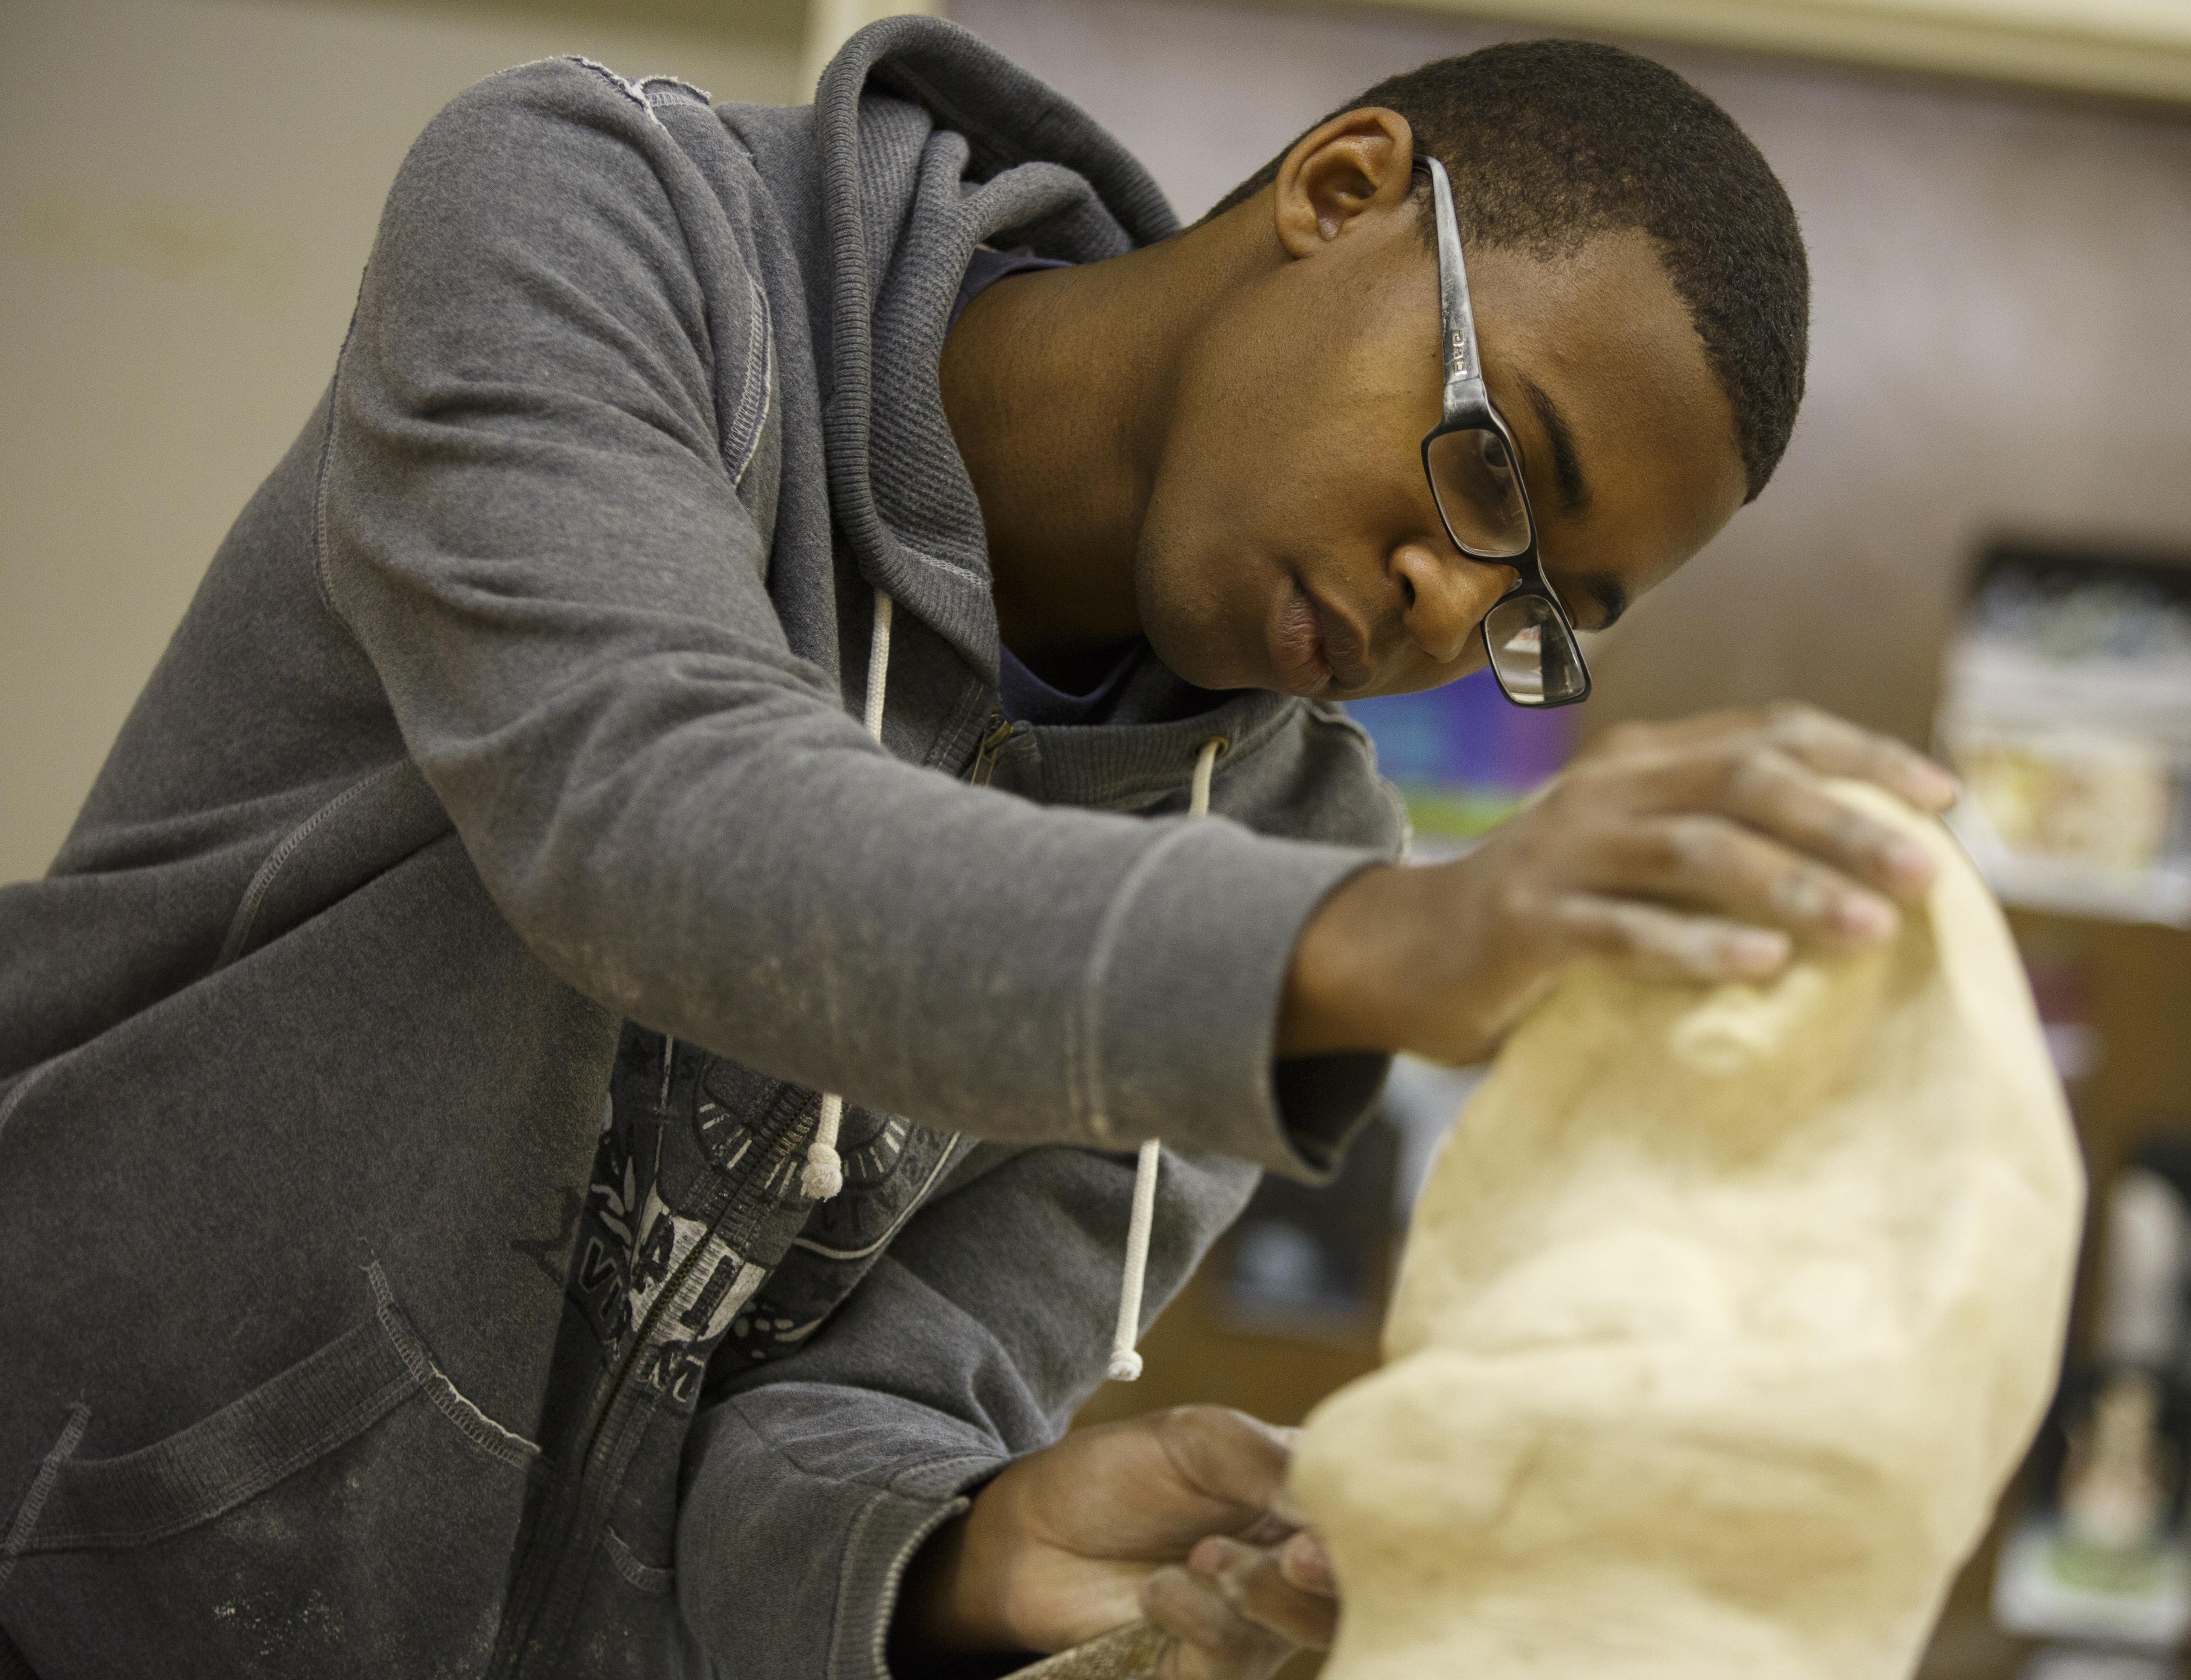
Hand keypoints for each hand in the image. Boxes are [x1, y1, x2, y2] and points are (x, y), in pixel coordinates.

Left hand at [890, 1405, 1335, 1679]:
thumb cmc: (1115, 1473)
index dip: (1372, 1523)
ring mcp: (1257, 1623)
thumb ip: (1267, 1459)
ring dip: (1263, 1593)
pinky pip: (1236, 1662)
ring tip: (1204, 1557)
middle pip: (1360, 1586)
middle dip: (1335, 1575)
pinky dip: (1203, 1621)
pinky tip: (1160, 1589)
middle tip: (1297, 1557)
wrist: (1029, 1532)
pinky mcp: (1209, 1669)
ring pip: (1308, 1629)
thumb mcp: (1194, 1438)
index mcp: (1303, 1500)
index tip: (1334, 1517)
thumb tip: (1328, 1499)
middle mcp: (1293, 1565)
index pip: (1371, 1515)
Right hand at [1280, 702, 1960, 1063]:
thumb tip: (1870, 873)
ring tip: (1870, 928)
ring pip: (1693, 848)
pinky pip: (1624, 928)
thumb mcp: (1639, 859)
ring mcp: (1561, 850)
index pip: (1769, 731)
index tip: (1944, 798)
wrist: (1408, 955)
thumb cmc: (1554, 917)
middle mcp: (1605, 789)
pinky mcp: (1526, 920)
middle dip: (1846, 822)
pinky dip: (1697, 944)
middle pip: (1745, 780)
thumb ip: (1722, 847)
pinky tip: (1761, 964)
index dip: (1861, 754)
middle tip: (1929, 875)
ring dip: (1792, 883)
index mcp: (1642, 761)